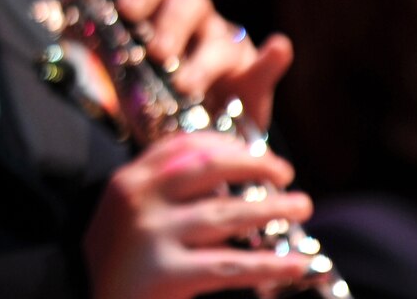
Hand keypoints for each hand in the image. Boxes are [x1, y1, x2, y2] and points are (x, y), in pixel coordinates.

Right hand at [84, 134, 316, 298]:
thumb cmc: (115, 266)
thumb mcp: (124, 217)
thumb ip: (159, 194)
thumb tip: (221, 182)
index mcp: (127, 181)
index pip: (180, 145)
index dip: (223, 143)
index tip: (252, 148)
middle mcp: (138, 200)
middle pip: (208, 169)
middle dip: (253, 166)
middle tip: (283, 172)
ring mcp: (152, 236)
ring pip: (226, 215)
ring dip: (272, 209)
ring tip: (301, 206)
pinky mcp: (166, 275)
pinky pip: (230, 265)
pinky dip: (270, 264)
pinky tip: (295, 263)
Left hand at [115, 0, 293, 126]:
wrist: (181, 143)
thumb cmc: (149, 99)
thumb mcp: (119, 72)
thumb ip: (99, 43)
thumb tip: (63, 12)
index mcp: (162, 11)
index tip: (129, 10)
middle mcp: (197, 22)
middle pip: (190, 1)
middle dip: (171, 25)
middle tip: (157, 53)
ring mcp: (228, 48)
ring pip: (221, 38)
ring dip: (202, 60)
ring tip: (185, 85)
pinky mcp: (253, 80)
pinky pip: (265, 65)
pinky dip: (272, 57)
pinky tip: (278, 48)